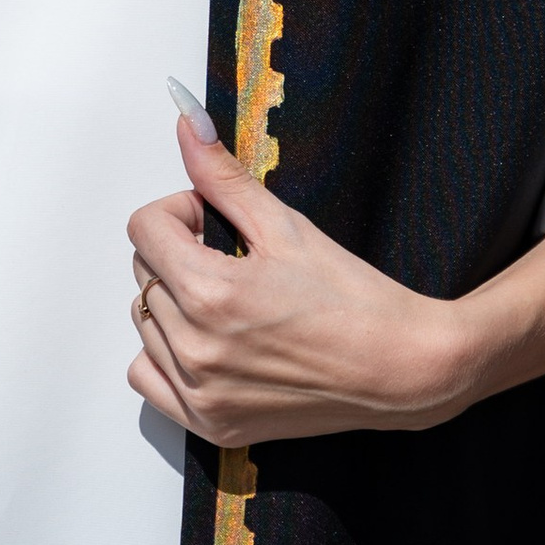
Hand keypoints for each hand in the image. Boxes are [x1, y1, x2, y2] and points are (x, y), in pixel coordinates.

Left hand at [128, 117, 471, 445]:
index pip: (144, 228)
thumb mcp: (287, 226)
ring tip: (229, 305)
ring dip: (173, 304)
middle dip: (178, 255)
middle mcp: (197, 347)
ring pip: (144, 323)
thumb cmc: (356, 300)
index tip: (212, 222)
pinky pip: (147, 378)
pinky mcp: (209, 422)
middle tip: (233, 261)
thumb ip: (224, 177)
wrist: (401, 368)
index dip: (179, 212)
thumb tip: (186, 122)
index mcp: (212, 292)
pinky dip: (166, 357)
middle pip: (143, 274)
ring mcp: (200, 392)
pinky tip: (209, 343)